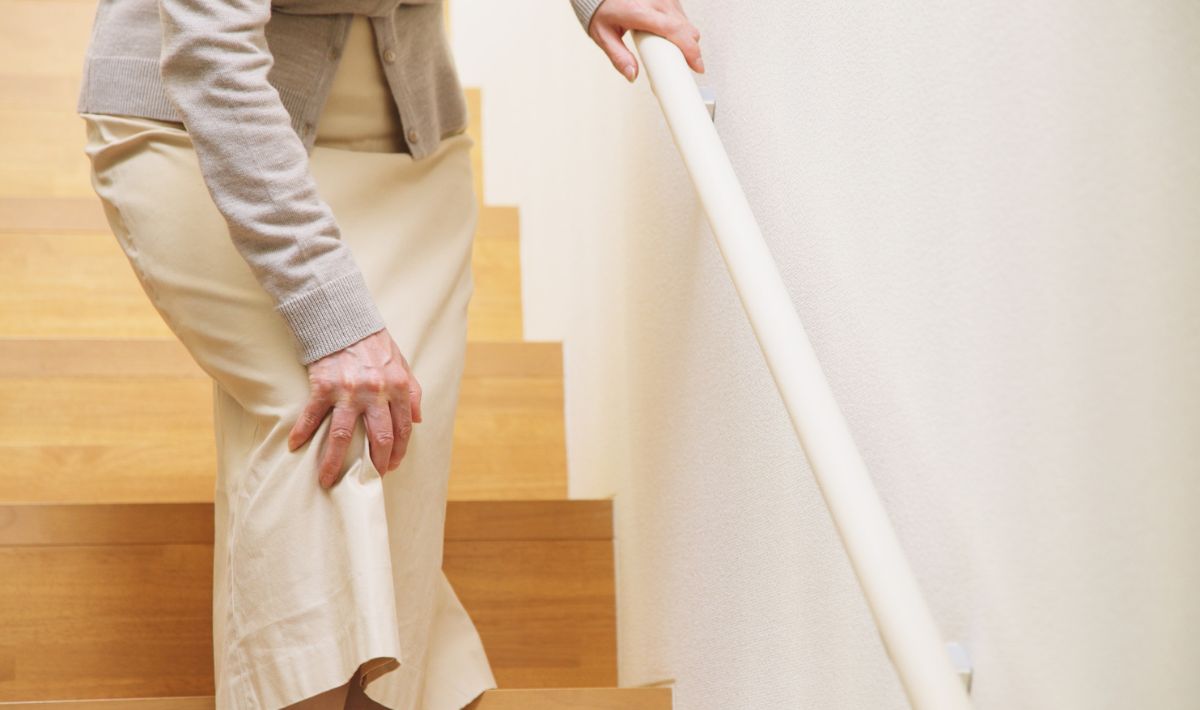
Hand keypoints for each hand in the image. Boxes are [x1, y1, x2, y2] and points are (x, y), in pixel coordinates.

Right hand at [287, 328, 422, 488]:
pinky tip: (295, 446)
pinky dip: (302, 432)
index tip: (392, 465)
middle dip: (375, 463)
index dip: (399, 451)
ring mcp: (348, 392)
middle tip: (368, 479)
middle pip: (378, 438)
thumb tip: (418, 419)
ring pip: (342, 436)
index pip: (403, 429)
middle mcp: (375, 393)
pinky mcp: (324, 386)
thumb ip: (412, 392)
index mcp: (398, 388)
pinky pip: (311, 416)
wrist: (345, 320)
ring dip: (334, 462)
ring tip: (327, 480)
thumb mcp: (402, 365)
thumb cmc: (375, 344)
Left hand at [586, 0, 703, 81]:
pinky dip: (679, 26)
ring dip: (684, 37)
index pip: (674, 31)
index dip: (690, 50)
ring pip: (686, 21)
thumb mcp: (603, 36)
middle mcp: (656, 1)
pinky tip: (667, 33)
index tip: (697, 66)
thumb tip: (632, 75)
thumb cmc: (601, 8)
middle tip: (686, 65)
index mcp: (640, 12)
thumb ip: (618, 57)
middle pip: (687, 28)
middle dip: (691, 49)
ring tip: (670, 48)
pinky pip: (681, 13)